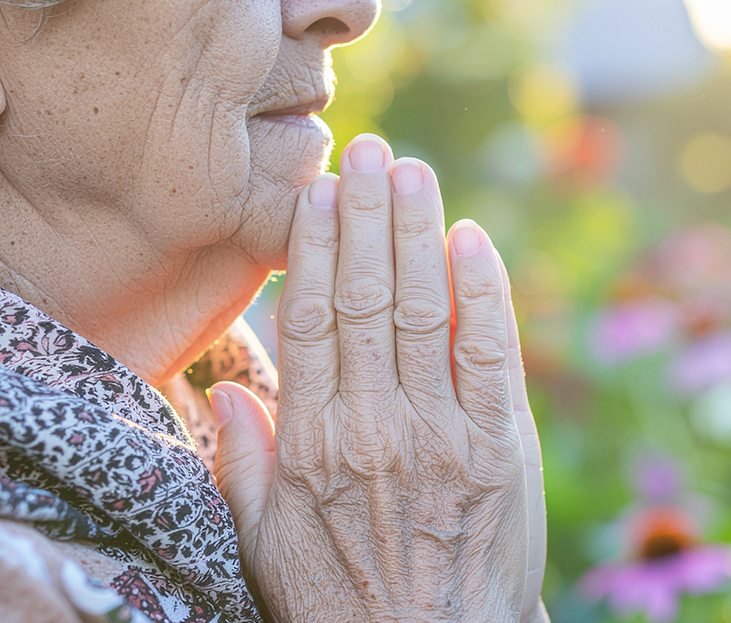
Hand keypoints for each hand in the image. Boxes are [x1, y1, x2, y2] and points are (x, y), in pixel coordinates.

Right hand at [211, 133, 546, 621]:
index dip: (318, 246)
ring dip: (417, 232)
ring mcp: (441, 432)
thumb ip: (241, 464)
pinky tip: (472, 240)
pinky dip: (483, 292)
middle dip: (368, 215)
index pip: (312, 318)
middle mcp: (374, 424)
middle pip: (368, 297)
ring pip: (424, 310)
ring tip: (411, 170)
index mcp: (312, 442)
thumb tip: (231, 390)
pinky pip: (490, 352)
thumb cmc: (341, 597)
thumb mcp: (264, 543)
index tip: (319, 191)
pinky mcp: (499, 446)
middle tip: (369, 151)